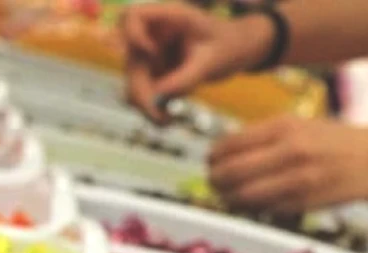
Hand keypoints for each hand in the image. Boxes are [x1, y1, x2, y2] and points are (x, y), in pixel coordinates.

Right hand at [118, 3, 270, 121]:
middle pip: (131, 59)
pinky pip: (145, 94)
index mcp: (166, 17)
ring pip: (133, 81)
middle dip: (140, 90)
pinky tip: (169, 120)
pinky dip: (153, 109)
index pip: (132, 15)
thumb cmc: (227, 46)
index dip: (133, 35)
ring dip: (144, 105)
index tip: (152, 53)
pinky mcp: (154, 74)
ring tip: (166, 123)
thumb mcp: (212, 61)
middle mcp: (152, 35)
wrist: (236, 50)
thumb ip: (187, 76)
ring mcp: (150, 55)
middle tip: (159, 116)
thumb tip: (160, 96)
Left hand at [208, 115, 367, 212]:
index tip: (211, 162)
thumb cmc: (336, 141)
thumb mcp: (300, 126)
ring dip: (231, 199)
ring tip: (230, 197)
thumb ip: (264, 138)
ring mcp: (298, 178)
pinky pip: (268, 209)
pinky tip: (257, 203)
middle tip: (214, 184)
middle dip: (215, 181)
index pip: (228, 145)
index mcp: (283, 126)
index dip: (213, 158)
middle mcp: (289, 151)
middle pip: (230, 172)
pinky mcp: (307, 202)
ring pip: (245, 196)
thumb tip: (224, 156)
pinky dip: (256, 208)